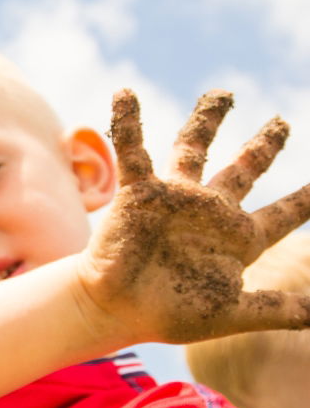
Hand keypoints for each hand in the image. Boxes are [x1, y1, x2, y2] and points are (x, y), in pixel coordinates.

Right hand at [78, 89, 309, 343]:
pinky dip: (128, 121)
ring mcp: (174, 198)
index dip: (306, 200)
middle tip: (282, 123)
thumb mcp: (234, 313)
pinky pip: (133, 149)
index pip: (283, 214)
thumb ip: (279, 308)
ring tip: (222, 93)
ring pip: (194, 148)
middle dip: (264, 146)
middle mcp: (209, 211)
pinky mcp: (139, 192)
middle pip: (244, 168)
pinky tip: (125, 94)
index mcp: (236, 239)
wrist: (117, 309)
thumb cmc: (170, 314)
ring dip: (207, 120)